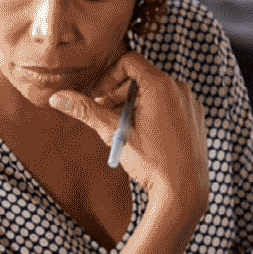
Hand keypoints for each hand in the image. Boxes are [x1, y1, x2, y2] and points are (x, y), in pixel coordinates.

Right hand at [48, 52, 209, 217]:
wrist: (184, 192)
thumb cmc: (152, 162)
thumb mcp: (115, 133)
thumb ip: (86, 111)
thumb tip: (57, 97)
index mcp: (161, 85)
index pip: (128, 61)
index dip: (108, 77)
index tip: (98, 98)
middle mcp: (179, 88)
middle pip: (140, 77)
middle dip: (118, 93)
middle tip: (104, 114)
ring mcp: (189, 103)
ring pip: (154, 91)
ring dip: (133, 104)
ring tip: (121, 128)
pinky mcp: (195, 117)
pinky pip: (168, 103)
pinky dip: (151, 111)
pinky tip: (142, 135)